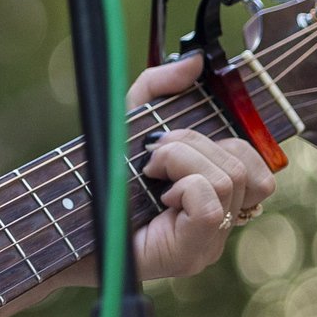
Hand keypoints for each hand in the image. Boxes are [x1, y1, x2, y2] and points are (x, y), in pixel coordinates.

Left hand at [121, 53, 277, 280]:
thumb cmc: (99, 175)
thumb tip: (195, 62)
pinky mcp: (191, 254)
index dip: (220, 140)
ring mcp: (209, 241)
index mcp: (214, 193)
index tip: (171, 141)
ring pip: (229, 180)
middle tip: (152, 157)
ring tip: (151, 173)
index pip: (254, 162)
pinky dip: (184, 187)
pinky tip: (159, 197)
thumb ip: (158, 88)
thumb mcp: (127, 121)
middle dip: (191, 145)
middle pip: (241, 165)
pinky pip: (211, 207)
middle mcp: (220, 220)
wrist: (62, 223)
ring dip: (182, 160)